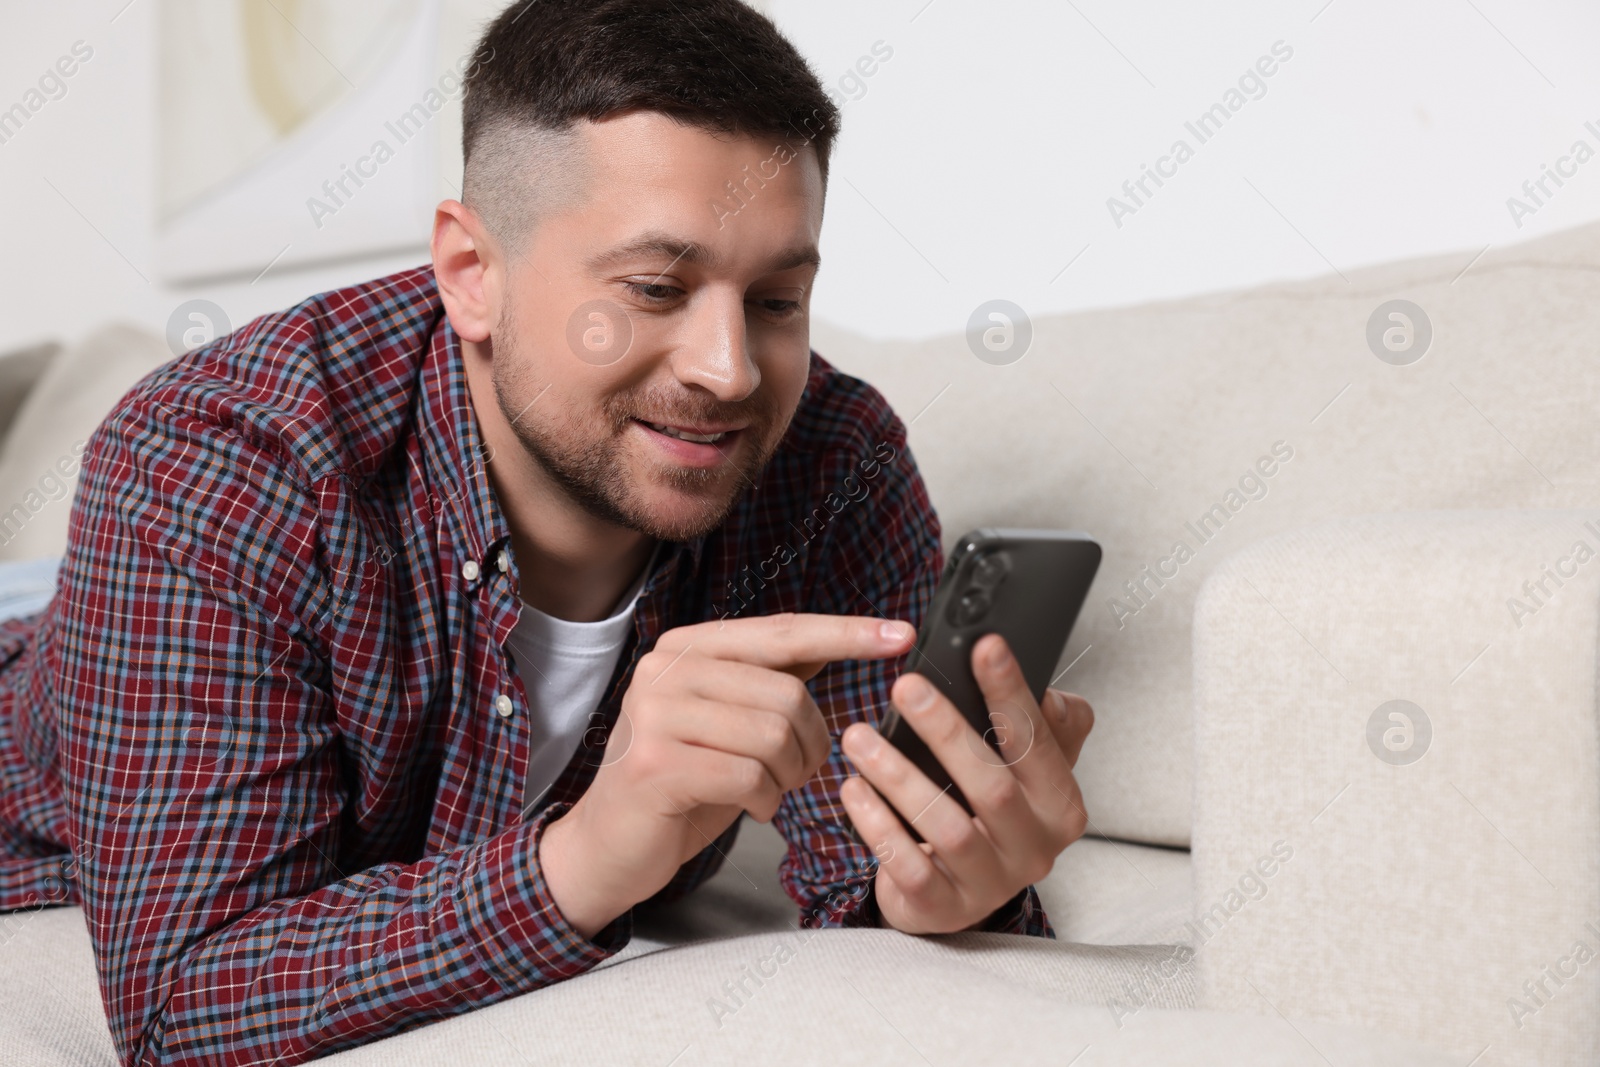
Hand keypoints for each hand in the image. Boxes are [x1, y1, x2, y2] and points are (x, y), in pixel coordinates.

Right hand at [541, 612, 915, 937]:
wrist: (609, 845)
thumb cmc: (679, 781)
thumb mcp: (727, 720)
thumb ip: (769, 679)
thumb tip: (832, 641)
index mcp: (688, 647)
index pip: (783, 631)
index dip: (846, 633)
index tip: (901, 635)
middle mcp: (666, 669)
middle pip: (786, 693)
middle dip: (811, 743)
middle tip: (798, 772)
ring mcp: (655, 714)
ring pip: (772, 734)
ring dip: (789, 775)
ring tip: (772, 789)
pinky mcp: (654, 764)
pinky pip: (748, 776)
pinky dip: (766, 800)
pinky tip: (753, 808)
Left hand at [838, 632, 1093, 934]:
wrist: (957, 890)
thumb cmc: (986, 811)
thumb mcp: (1023, 769)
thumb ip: (1043, 726)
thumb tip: (1045, 688)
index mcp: (1060, 803)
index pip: (1038, 741)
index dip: (1011, 693)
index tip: (985, 645)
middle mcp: (1035, 847)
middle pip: (992, 785)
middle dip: (945, 730)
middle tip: (905, 687)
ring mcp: (991, 883)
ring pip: (946, 826)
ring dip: (898, 775)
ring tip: (858, 736)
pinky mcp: (944, 909)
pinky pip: (909, 866)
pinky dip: (878, 825)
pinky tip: (853, 789)